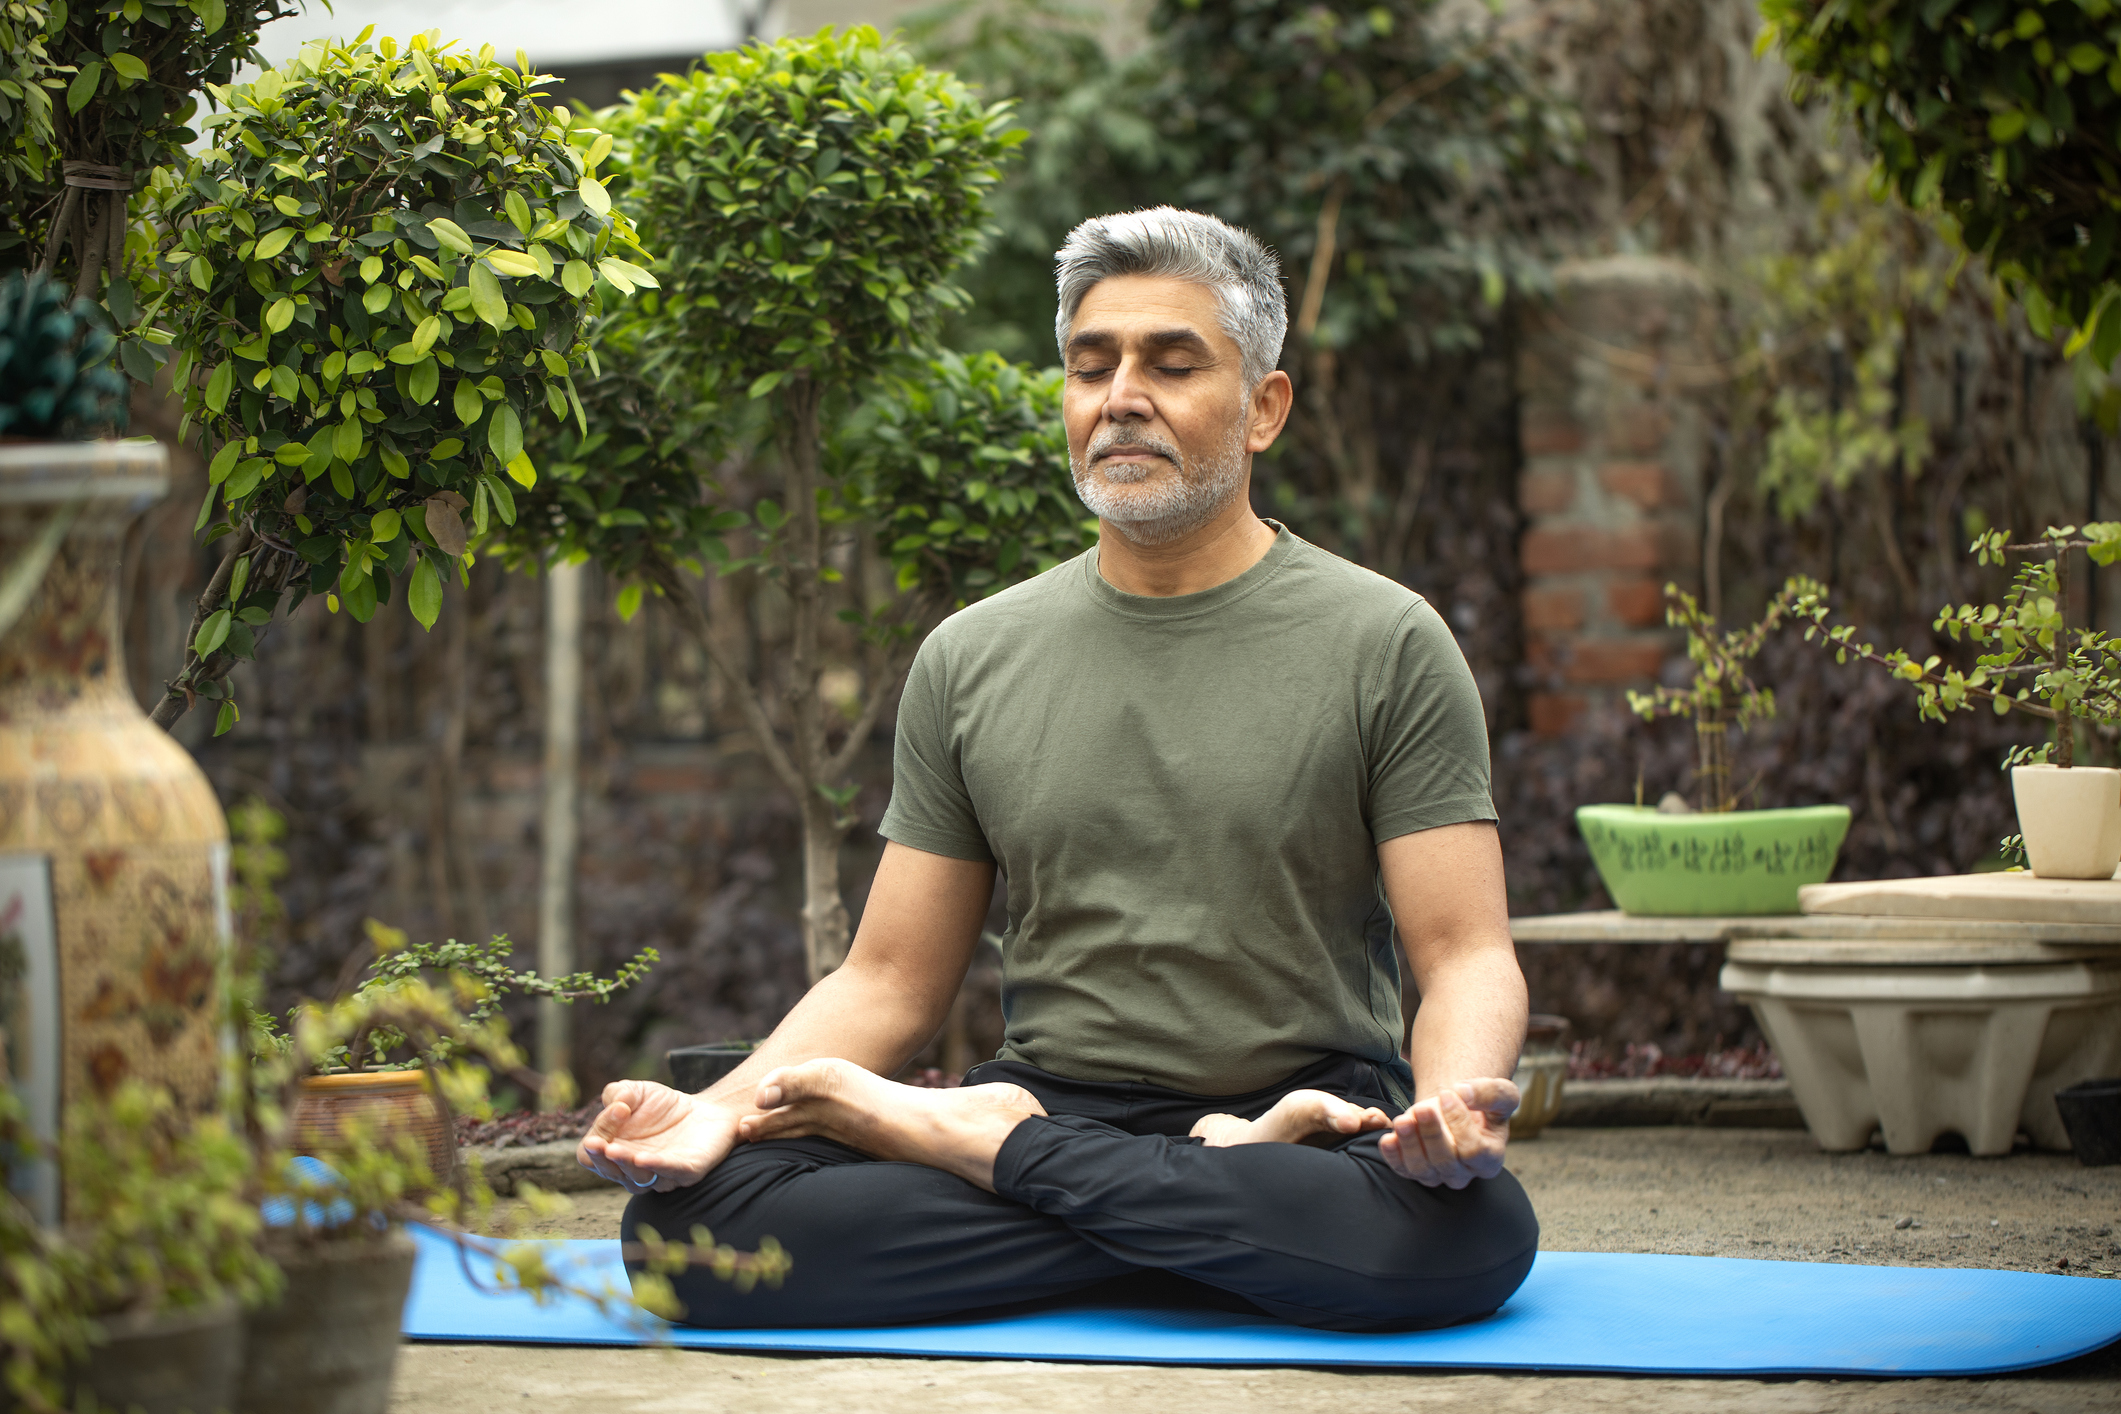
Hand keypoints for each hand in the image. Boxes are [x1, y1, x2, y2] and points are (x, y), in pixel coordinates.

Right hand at [575, 1081, 743, 1193]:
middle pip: (611, 1172)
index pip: (591, 1155)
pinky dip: (657, 1167)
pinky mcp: (688, 1172)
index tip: (607, 1116)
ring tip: (617, 1151)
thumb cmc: (664, 1105)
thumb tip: (616, 1107)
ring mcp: (660, 1175)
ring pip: (638, 1180)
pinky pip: (671, 1173)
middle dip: (603, 1160)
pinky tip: (644, 1158)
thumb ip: (617, 1093)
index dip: (593, 1141)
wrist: (706, 1108)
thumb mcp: (635, 1091)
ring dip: (626, 1166)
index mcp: (614, 1152)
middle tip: (598, 1145)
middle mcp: (633, 1169)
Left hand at [1378, 1077, 1517, 1188]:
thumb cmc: (1482, 1104)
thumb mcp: (1501, 1093)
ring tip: (1403, 1120)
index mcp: (1490, 1159)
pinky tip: (1388, 1138)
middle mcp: (1464, 1172)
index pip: (1474, 1150)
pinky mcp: (1415, 1171)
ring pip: (1421, 1168)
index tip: (1448, 1095)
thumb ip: (1490, 1092)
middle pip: (1445, 1161)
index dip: (1460, 1124)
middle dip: (1432, 1134)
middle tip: (1422, 1108)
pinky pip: (1401, 1168)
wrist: (1458, 1107)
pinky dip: (1392, 1155)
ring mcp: (1438, 1174)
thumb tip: (1463, 1092)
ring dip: (1409, 1144)